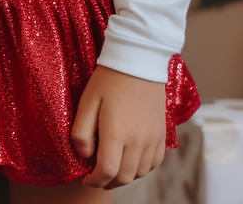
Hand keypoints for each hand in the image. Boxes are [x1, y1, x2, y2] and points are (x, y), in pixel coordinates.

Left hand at [70, 63, 166, 188]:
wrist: (138, 61)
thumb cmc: (109, 79)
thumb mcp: (87, 101)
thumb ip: (81, 133)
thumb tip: (85, 156)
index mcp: (116, 133)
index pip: (106, 172)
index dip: (94, 181)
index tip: (86, 179)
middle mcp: (137, 140)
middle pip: (123, 178)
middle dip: (107, 181)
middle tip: (97, 174)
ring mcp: (152, 138)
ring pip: (139, 173)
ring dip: (124, 176)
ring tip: (113, 166)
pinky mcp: (162, 134)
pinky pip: (154, 163)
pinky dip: (141, 168)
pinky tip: (131, 159)